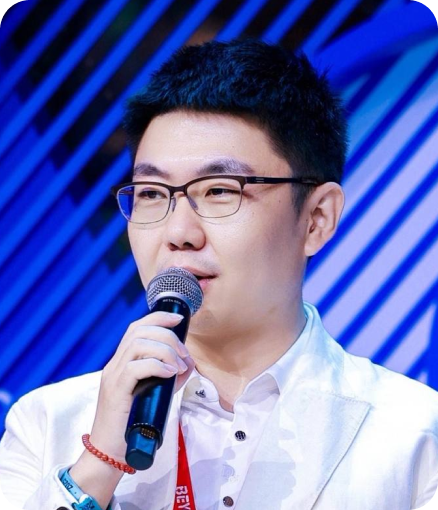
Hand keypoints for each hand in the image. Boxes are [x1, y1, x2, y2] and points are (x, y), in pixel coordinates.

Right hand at [69, 311, 193, 506]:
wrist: (110, 451)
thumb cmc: (132, 423)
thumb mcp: (156, 393)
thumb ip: (170, 376)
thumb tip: (188, 363)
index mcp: (122, 361)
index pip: (136, 328)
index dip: (158, 317)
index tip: (179, 319)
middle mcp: (115, 364)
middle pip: (139, 331)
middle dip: (167, 336)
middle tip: (183, 354)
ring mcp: (113, 376)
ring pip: (138, 344)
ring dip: (165, 350)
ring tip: (178, 366)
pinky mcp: (115, 390)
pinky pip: (135, 367)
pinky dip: (157, 365)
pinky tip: (170, 374)